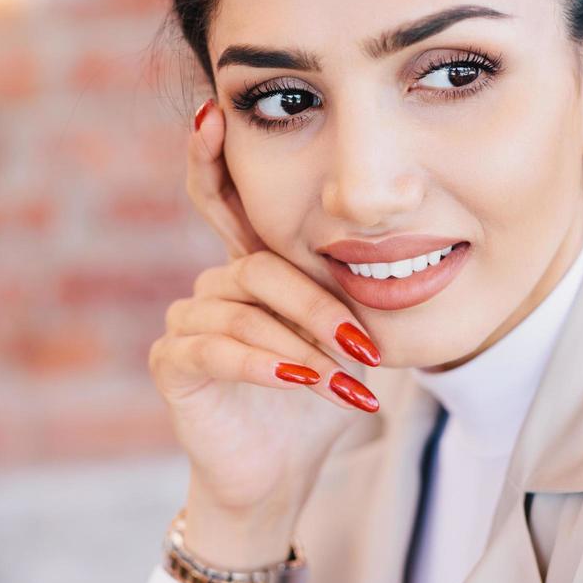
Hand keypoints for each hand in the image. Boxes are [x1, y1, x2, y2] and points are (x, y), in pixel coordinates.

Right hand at [146, 97, 381, 566]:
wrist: (283, 470)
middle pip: (264, 265)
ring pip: (246, 309)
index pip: (225, 199)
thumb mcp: (349, 338)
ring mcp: (189, 320)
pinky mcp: (174, 362)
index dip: (210, 156)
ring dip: (304, 345)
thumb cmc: (318, 399)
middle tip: (366, 347)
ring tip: (347, 381)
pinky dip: (265, 365)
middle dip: (319, 306)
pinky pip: (217, 349)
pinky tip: (298, 381)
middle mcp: (216, 283)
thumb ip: (359, 296)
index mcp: (255, 267)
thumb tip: (407, 257)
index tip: (216, 113)